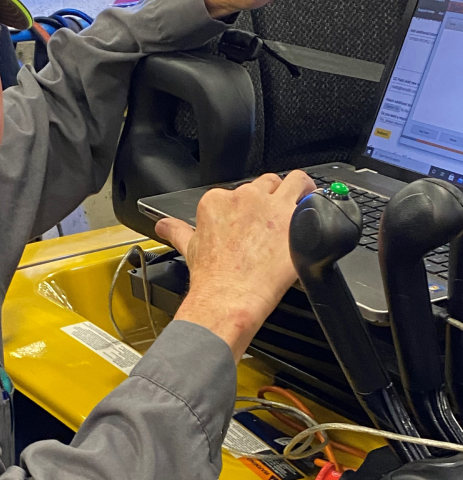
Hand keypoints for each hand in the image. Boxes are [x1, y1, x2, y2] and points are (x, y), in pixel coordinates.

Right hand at [155, 171, 315, 361]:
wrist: (228, 298)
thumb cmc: (211, 277)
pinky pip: (314, 202)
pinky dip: (316, 209)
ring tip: (302, 206)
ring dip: (300, 191)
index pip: (240, 189)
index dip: (249, 204)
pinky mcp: (295, 220)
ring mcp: (271, 206)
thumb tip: (163, 226)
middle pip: (268, 182)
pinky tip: (314, 222)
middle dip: (274, 196)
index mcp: (217, 200)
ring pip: (294, 181)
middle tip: (276, 217)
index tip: (252, 219)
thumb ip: (177, 231)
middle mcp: (244, 197)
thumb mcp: (189, 248)